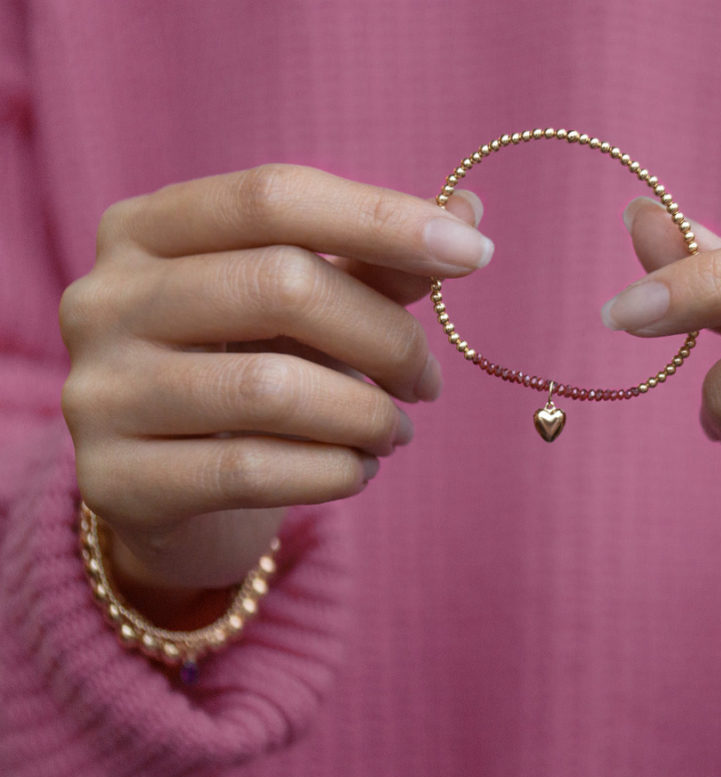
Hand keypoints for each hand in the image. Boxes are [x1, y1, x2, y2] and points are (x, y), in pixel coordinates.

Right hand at [60, 164, 491, 600]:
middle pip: (280, 285)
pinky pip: (252, 471)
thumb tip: (470, 208)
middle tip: (428, 381)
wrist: (170, 488)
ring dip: (367, 415)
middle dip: (386, 336)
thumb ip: (375, 261)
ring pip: (271, 389)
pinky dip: (333, 472)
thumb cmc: (247, 370)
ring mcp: (99, 390)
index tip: (474, 252)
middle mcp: (104, 298)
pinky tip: (359, 471)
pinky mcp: (115, 481)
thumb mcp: (303, 307)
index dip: (382, 217)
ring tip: (396, 432)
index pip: (274, 196)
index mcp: (146, 229)